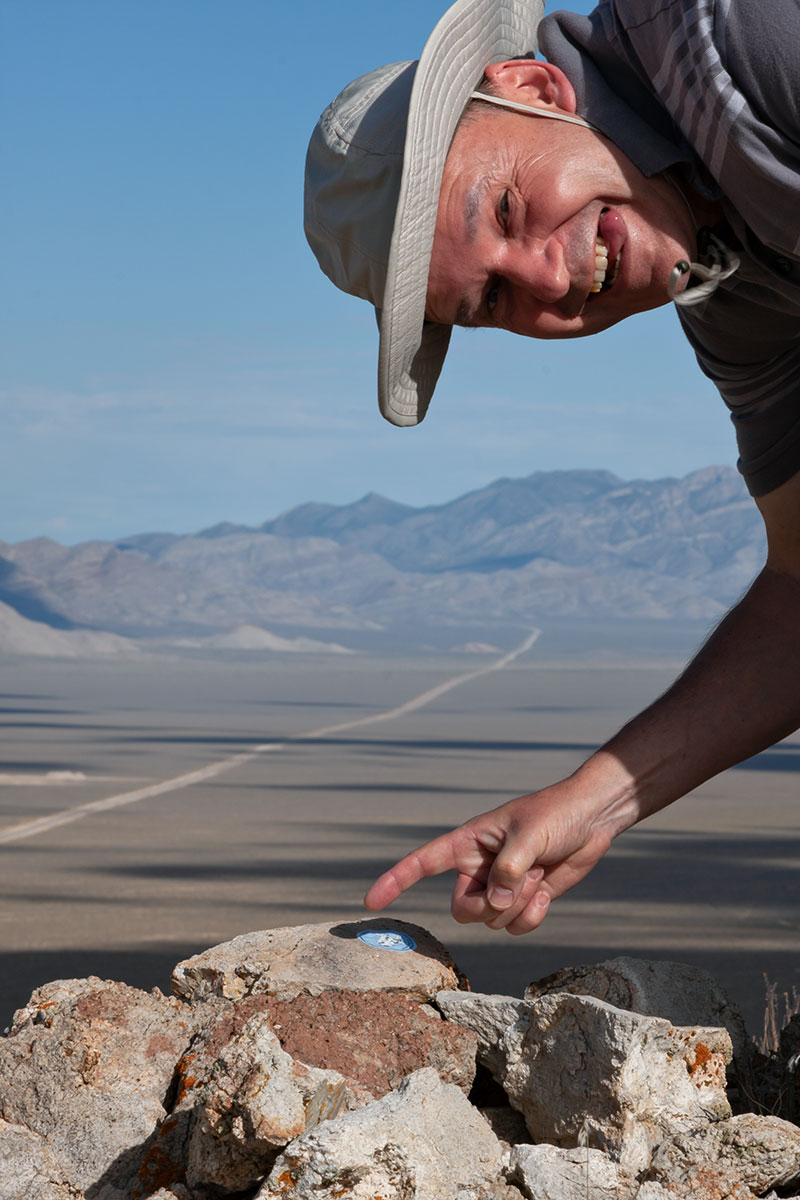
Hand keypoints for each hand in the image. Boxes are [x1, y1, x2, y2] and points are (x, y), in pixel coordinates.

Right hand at [364, 781, 615, 934]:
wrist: (591, 819)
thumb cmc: (555, 815)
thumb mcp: (530, 835)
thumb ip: (508, 870)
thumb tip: (494, 904)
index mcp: (468, 843)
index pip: (423, 863)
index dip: (395, 881)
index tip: (370, 901)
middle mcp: (478, 868)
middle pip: (461, 909)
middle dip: (487, 906)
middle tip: (516, 883)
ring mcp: (501, 887)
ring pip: (490, 921)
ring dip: (517, 906)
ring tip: (537, 876)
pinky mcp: (523, 900)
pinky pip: (514, 927)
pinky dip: (531, 917)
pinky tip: (545, 892)